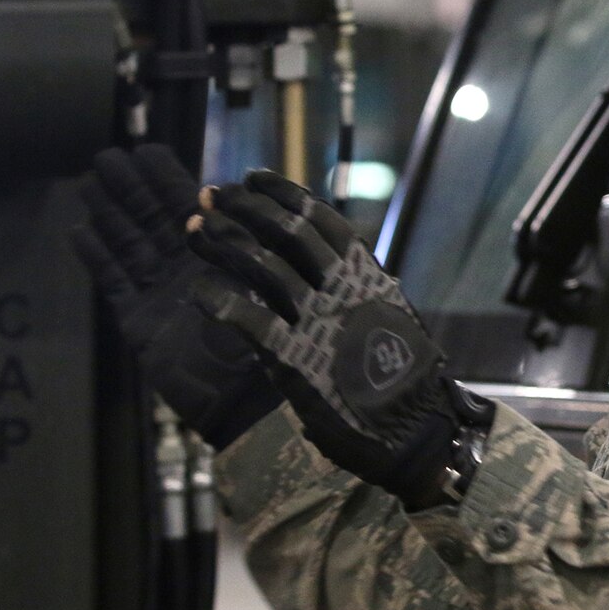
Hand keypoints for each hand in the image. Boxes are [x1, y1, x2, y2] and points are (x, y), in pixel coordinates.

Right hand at [73, 145, 281, 448]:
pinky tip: (79, 231)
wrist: (250, 403)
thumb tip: (219, 197)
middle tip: (107, 155)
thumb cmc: (270, 342)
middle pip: (151, 219)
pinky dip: (97, 258)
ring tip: (88, 181)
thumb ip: (239, 243)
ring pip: (128, 243)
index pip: (190, 207)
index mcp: (225, 255)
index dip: (168, 179)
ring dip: (109, 213)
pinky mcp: (138, 322)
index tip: (149, 149)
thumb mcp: (265, 284)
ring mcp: (161, 293)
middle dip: (130, 187)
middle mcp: (190, 268)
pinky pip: (113, 282)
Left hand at [187, 170, 491, 506]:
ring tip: (195, 229)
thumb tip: (341, 268)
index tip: (253, 177)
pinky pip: (249, 321)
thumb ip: (359, 291)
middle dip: (245, 208)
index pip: (322, 219)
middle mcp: (343, 289)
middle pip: (287, 232)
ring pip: (264, 266)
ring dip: (224, 243)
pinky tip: (198, 291)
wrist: (413, 432)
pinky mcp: (296, 359)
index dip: (283, 193)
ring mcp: (319, 321)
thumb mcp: (388, 318)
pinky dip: (220, 301)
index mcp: (366, 276)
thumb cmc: (401, 381)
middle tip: (211, 196)